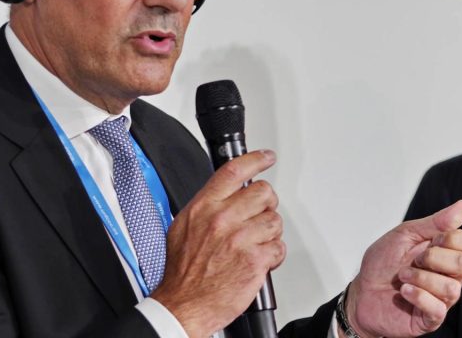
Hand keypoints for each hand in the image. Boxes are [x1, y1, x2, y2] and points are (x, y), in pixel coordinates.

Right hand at [150, 150, 284, 337]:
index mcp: (203, 207)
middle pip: (262, 192)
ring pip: (274, 220)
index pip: (234, 171)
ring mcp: (239, 239)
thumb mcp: (182, 227)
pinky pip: (278, 247)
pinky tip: (260, 259)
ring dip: (270, 232)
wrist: (184, 304)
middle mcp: (222, 219)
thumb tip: (222, 195)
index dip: (255, 160)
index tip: (266, 157)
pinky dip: (274, 254)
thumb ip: (205, 207)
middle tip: (261, 214)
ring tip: (257, 243)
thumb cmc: (182, 271)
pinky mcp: (254, 260)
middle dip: (267, 203)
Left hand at [343, 200, 461, 337]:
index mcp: (446, 252)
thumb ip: (435, 222)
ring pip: (451, 287)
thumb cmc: (382, 263)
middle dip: (433, 257)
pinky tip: (404, 291)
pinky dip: (417, 295)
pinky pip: (438, 308)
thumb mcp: (405, 234)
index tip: (431, 239)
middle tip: (414, 259)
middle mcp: (450, 275)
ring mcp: (442, 298)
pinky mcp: (431, 318)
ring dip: (420, 277)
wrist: (361, 292)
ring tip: (403, 277)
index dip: (454, 238)